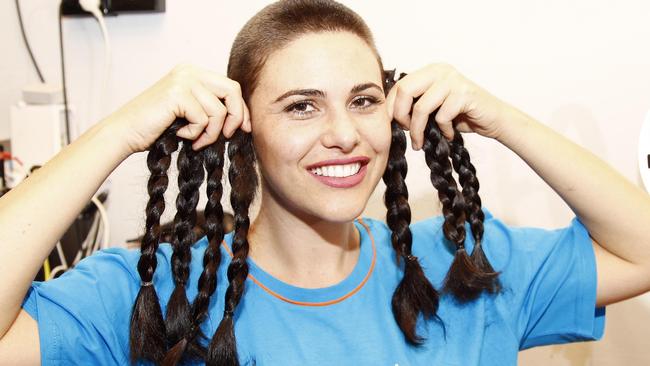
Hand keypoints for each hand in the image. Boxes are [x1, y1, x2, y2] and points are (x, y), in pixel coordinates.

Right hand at [106, 64, 249, 153]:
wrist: (125, 133)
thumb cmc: (156, 127)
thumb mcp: (190, 113)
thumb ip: (211, 107)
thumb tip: (242, 120)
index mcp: (194, 72)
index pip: (231, 86)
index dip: (241, 109)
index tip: (243, 129)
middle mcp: (189, 71)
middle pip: (232, 91)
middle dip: (236, 117)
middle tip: (227, 136)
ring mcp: (183, 80)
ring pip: (219, 110)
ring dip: (210, 133)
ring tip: (195, 140)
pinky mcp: (177, 94)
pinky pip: (203, 119)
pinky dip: (195, 134)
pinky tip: (180, 135)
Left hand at [386, 63, 511, 149]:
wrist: (494, 119)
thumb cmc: (461, 114)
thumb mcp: (434, 106)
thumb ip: (415, 103)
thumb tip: (388, 115)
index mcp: (429, 71)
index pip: (399, 85)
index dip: (392, 107)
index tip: (393, 125)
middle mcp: (440, 71)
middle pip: (405, 90)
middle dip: (400, 115)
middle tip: (406, 132)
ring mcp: (453, 81)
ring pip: (422, 107)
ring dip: (418, 130)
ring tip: (421, 142)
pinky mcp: (465, 94)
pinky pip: (442, 116)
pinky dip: (443, 130)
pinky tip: (449, 133)